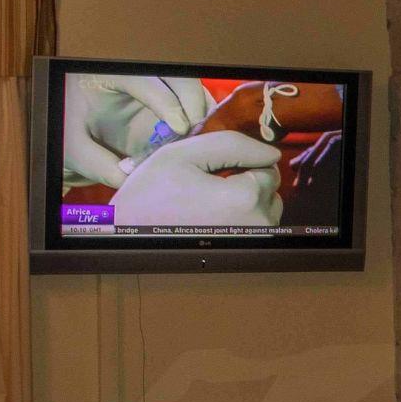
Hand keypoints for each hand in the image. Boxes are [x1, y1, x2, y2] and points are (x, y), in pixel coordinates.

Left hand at [62, 74, 212, 187]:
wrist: (75, 137)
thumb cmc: (70, 136)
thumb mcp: (74, 150)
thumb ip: (99, 165)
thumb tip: (132, 178)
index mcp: (107, 77)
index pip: (143, 80)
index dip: (166, 101)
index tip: (180, 127)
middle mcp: (136, 77)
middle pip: (175, 74)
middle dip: (192, 99)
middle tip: (195, 129)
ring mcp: (155, 88)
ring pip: (190, 86)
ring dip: (201, 108)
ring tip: (200, 137)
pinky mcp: (167, 103)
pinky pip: (193, 104)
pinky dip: (202, 118)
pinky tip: (198, 141)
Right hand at [111, 132, 283, 227]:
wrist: (127, 234)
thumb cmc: (151, 193)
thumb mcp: (185, 153)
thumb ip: (234, 145)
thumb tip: (272, 153)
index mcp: (245, 199)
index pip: (269, 168)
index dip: (244, 161)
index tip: (215, 168)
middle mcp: (256, 226)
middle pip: (271, 191)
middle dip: (247, 181)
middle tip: (208, 185)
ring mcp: (251, 244)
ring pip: (265, 211)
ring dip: (245, 201)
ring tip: (207, 201)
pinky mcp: (242, 256)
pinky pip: (254, 229)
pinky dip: (239, 219)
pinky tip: (210, 217)